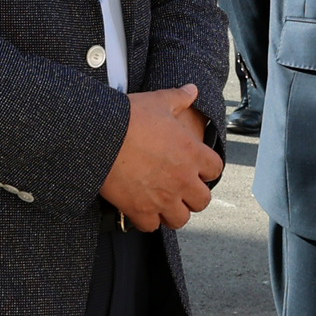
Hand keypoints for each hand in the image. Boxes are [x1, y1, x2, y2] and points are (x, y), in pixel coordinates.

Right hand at [99, 85, 219, 232]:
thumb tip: (192, 89)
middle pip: (202, 201)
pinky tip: (142, 209)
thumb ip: (179, 98)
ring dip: (174, 212)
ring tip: (164, 203)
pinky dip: (147, 221)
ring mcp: (162, 198)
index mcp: (191, 153)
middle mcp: (182, 179)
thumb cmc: (130, 117)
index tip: (197, 168)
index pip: (215, 170)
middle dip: (193, 196)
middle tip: (181, 189)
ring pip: (180, 219)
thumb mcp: (158, 101)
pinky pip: (151, 226)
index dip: (207, 169)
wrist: (100, 135)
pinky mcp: (140, 209)